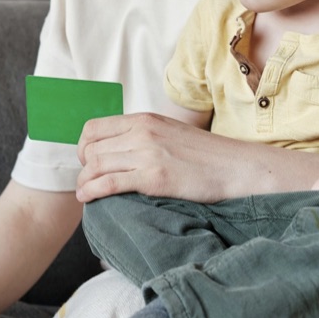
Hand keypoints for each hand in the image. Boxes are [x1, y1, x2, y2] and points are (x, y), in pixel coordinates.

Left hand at [76, 112, 234, 203]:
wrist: (235, 167)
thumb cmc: (205, 155)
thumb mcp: (169, 132)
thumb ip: (143, 135)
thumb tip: (118, 148)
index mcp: (144, 119)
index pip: (94, 128)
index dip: (83, 146)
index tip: (87, 161)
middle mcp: (142, 132)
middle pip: (91, 149)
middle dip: (83, 167)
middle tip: (89, 180)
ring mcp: (147, 154)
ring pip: (95, 166)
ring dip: (84, 182)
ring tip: (85, 192)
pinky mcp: (154, 178)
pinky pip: (109, 183)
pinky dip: (92, 191)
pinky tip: (88, 198)